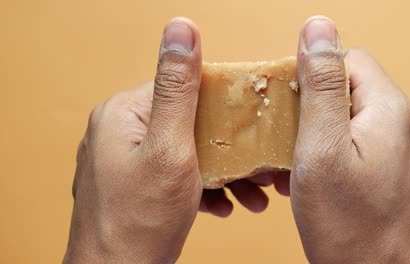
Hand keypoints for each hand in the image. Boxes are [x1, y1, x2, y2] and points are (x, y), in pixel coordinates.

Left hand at [64, 17, 287, 262]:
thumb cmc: (139, 220)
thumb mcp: (169, 149)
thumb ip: (178, 89)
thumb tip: (181, 29)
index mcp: (122, 114)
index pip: (180, 87)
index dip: (221, 101)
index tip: (252, 118)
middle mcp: (120, 131)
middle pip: (188, 123)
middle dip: (228, 147)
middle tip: (259, 164)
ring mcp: (127, 159)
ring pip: (187, 151)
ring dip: (222, 172)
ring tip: (252, 192)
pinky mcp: (137, 183)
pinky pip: (177, 174)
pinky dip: (203, 188)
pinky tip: (225, 205)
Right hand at [291, 16, 409, 263]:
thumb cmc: (348, 224)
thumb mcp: (320, 147)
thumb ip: (321, 84)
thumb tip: (318, 28)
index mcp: (392, 109)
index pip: (350, 60)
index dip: (313, 75)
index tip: (288, 103)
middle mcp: (409, 125)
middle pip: (354, 90)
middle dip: (316, 108)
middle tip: (290, 139)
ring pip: (357, 120)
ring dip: (324, 133)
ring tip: (302, 164)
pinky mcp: (403, 173)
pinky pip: (367, 146)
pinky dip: (340, 153)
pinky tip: (321, 179)